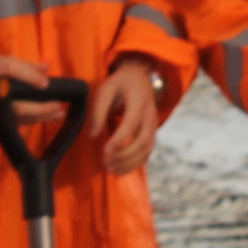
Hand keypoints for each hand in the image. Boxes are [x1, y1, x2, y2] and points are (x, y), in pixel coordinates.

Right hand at [0, 49, 52, 133]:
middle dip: (39, 107)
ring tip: (58, 113)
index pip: (8, 69)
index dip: (28, 76)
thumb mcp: (2, 61)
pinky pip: (11, 124)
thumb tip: (47, 67)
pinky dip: (29, 121)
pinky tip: (44, 117)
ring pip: (15, 117)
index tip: (46, 84)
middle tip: (57, 105)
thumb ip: (24, 65)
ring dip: (39, 116)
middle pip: (14, 102)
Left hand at [87, 56, 164, 175]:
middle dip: (124, 155)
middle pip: (142, 140)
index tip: (105, 150)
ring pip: (147, 149)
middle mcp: (150, 115)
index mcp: (139, 101)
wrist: (140, 77)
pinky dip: (135, 164)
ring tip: (111, 169)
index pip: (132, 123)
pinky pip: (147, 152)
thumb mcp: (105, 89)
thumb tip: (93, 136)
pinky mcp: (152, 133)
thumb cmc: (120, 83)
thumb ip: (98, 111)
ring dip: (130, 162)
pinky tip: (120, 170)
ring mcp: (153, 125)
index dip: (119, 139)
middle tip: (106, 161)